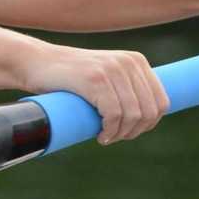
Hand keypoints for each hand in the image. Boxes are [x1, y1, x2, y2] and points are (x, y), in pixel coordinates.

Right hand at [18, 44, 170, 143]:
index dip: (149, 124)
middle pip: (149, 111)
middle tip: (115, 137)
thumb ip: (125, 87)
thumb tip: (147, 119)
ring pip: (133, 115)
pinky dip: (110, 131)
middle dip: (135, 132)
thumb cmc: (69, 77)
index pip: (161, 101)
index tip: (129, 131)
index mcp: (136, 61)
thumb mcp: (105, 76)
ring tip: (106, 137)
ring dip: (121, 134)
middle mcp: (128, 62)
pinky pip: (115, 115)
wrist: (36, 63)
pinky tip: (100, 135)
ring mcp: (113, 69)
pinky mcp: (96, 79)